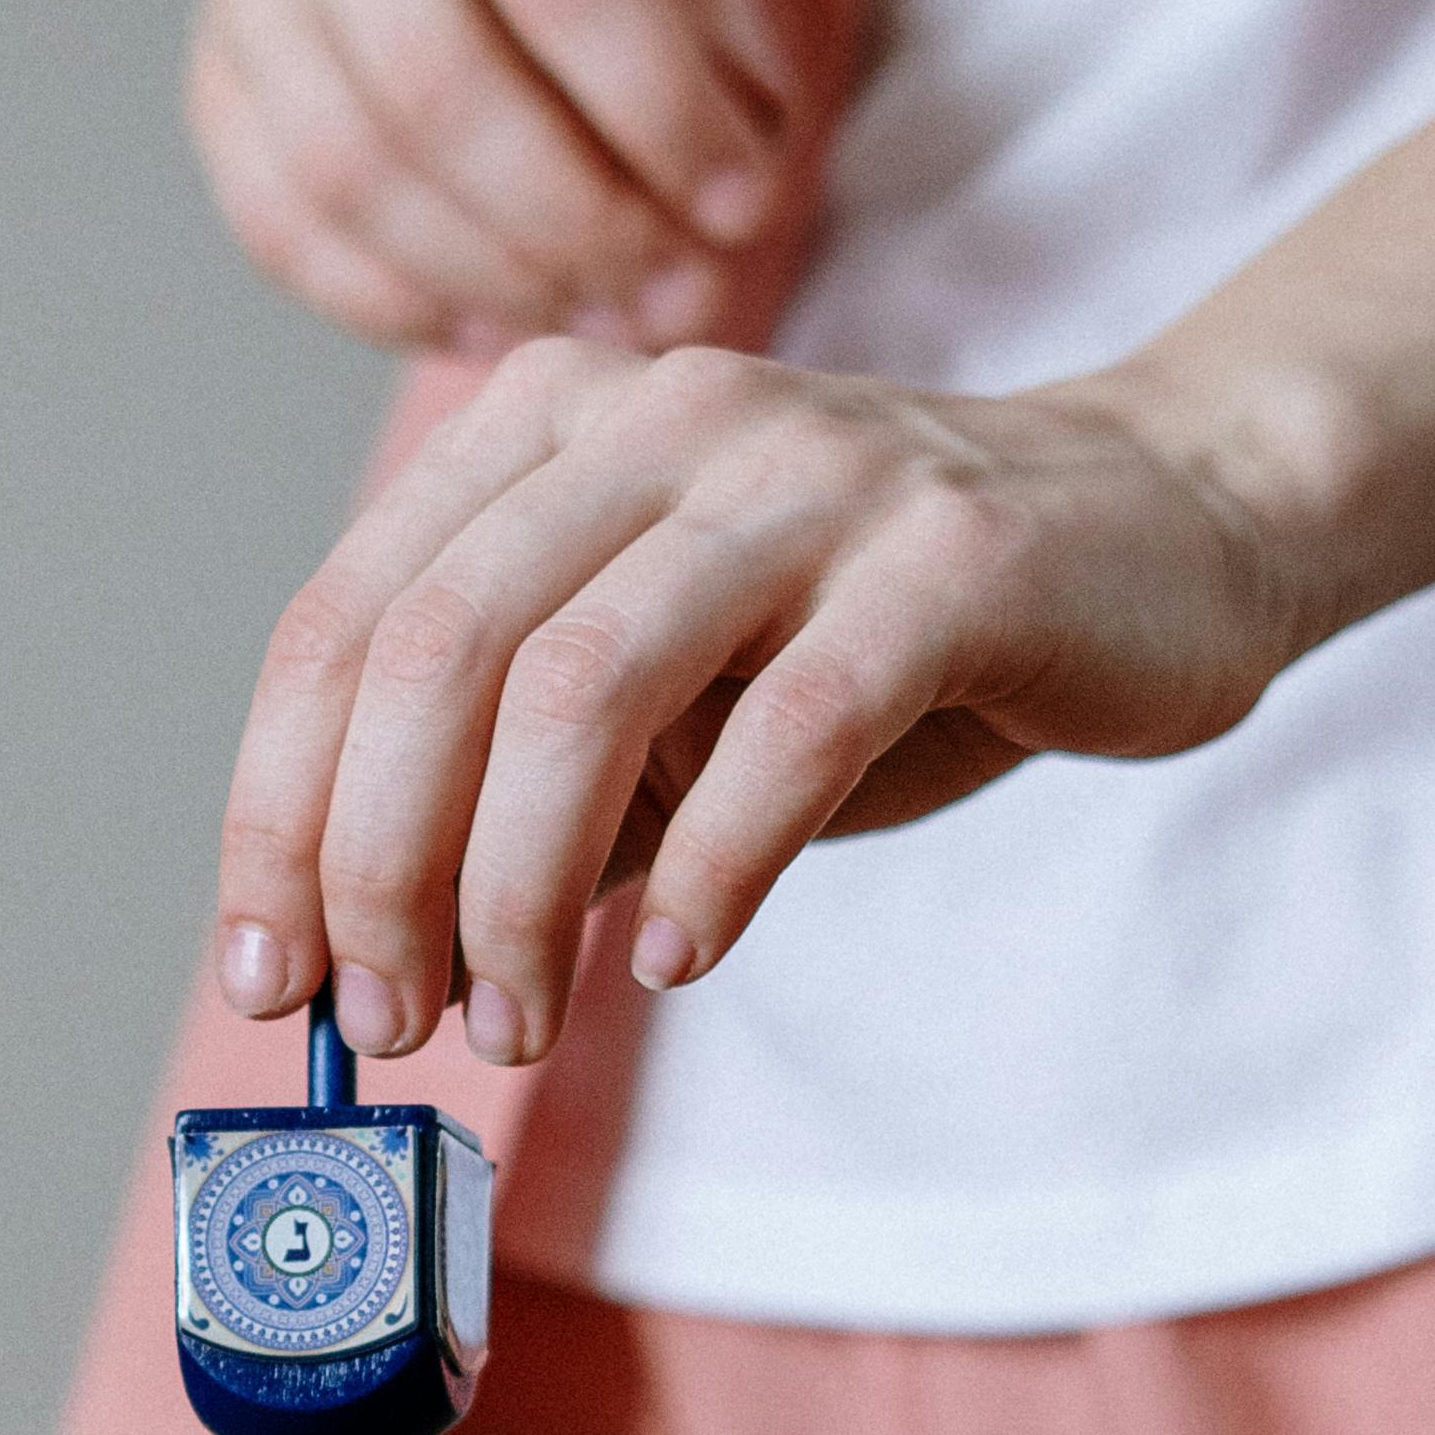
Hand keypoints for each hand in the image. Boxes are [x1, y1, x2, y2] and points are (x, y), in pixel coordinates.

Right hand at [185, 0, 794, 353]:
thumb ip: (709, 51)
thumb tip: (723, 222)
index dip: (661, 112)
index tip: (743, 206)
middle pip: (439, 89)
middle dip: (574, 219)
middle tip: (669, 291)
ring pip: (350, 177)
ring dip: (489, 278)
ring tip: (599, 318)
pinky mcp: (210, 91)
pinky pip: (284, 232)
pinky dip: (397, 304)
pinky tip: (496, 323)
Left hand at [210, 0, 1434, 1063]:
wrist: (1165, 529)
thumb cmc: (880, 639)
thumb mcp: (669, 702)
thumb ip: (526, 784)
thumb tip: (368, 944)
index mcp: (549, 427)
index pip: (349, 624)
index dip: (277, 814)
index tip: (269, 978)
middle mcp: (657, 415)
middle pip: (437, 652)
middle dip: (380, 866)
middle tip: (393, 1020)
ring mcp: (806, 470)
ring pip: (581, 686)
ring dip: (517, 890)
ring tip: (516, 1020)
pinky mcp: (947, 555)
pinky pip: (789, 727)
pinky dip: (710, 865)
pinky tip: (678, 960)